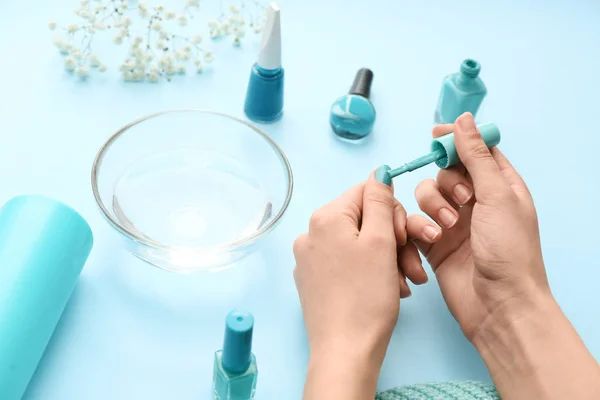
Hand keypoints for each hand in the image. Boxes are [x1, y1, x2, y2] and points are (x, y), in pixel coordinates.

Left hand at [293, 172, 435, 398]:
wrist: (345, 351)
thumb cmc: (366, 297)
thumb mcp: (381, 241)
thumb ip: (380, 201)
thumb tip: (379, 172)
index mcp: (325, 217)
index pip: (367, 191)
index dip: (393, 211)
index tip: (405, 238)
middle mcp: (310, 233)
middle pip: (362, 219)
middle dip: (392, 239)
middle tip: (411, 266)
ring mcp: (309, 259)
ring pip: (358, 243)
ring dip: (386, 258)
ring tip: (404, 283)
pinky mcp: (313, 280)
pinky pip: (346, 263)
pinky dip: (369, 271)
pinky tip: (386, 289)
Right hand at [413, 112, 547, 338]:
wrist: (498, 305)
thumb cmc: (509, 250)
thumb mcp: (497, 196)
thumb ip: (476, 157)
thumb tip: (465, 120)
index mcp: (500, 186)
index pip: (475, 151)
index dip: (456, 140)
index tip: (435, 135)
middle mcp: (476, 202)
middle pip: (446, 172)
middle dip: (446, 182)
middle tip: (462, 200)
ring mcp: (454, 222)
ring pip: (426, 195)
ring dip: (432, 206)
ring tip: (447, 228)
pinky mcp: (434, 243)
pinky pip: (415, 221)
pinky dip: (418, 226)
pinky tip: (430, 240)